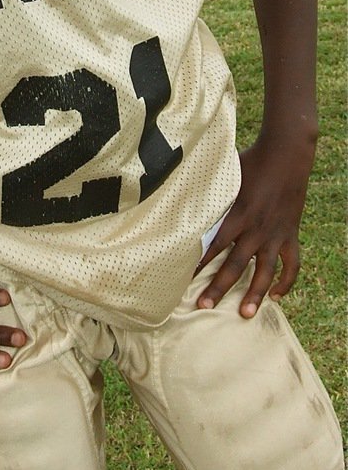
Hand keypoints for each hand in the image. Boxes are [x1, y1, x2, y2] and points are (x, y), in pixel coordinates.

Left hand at [195, 139, 309, 317]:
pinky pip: (291, 264)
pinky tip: (276, 295)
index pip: (213, 245)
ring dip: (255, 294)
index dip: (198, 263)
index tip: (182, 279)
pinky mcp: (290, 234)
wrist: (287, 155)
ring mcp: (275, 234)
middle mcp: (255, 229)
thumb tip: (177, 184)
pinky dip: (286, 281)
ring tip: (245, 314)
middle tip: (203, 306)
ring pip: (265, 272)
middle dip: (218, 287)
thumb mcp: (225, 174)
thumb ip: (206, 187)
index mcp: (237, 214)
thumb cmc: (251, 160)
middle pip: (235, 265)